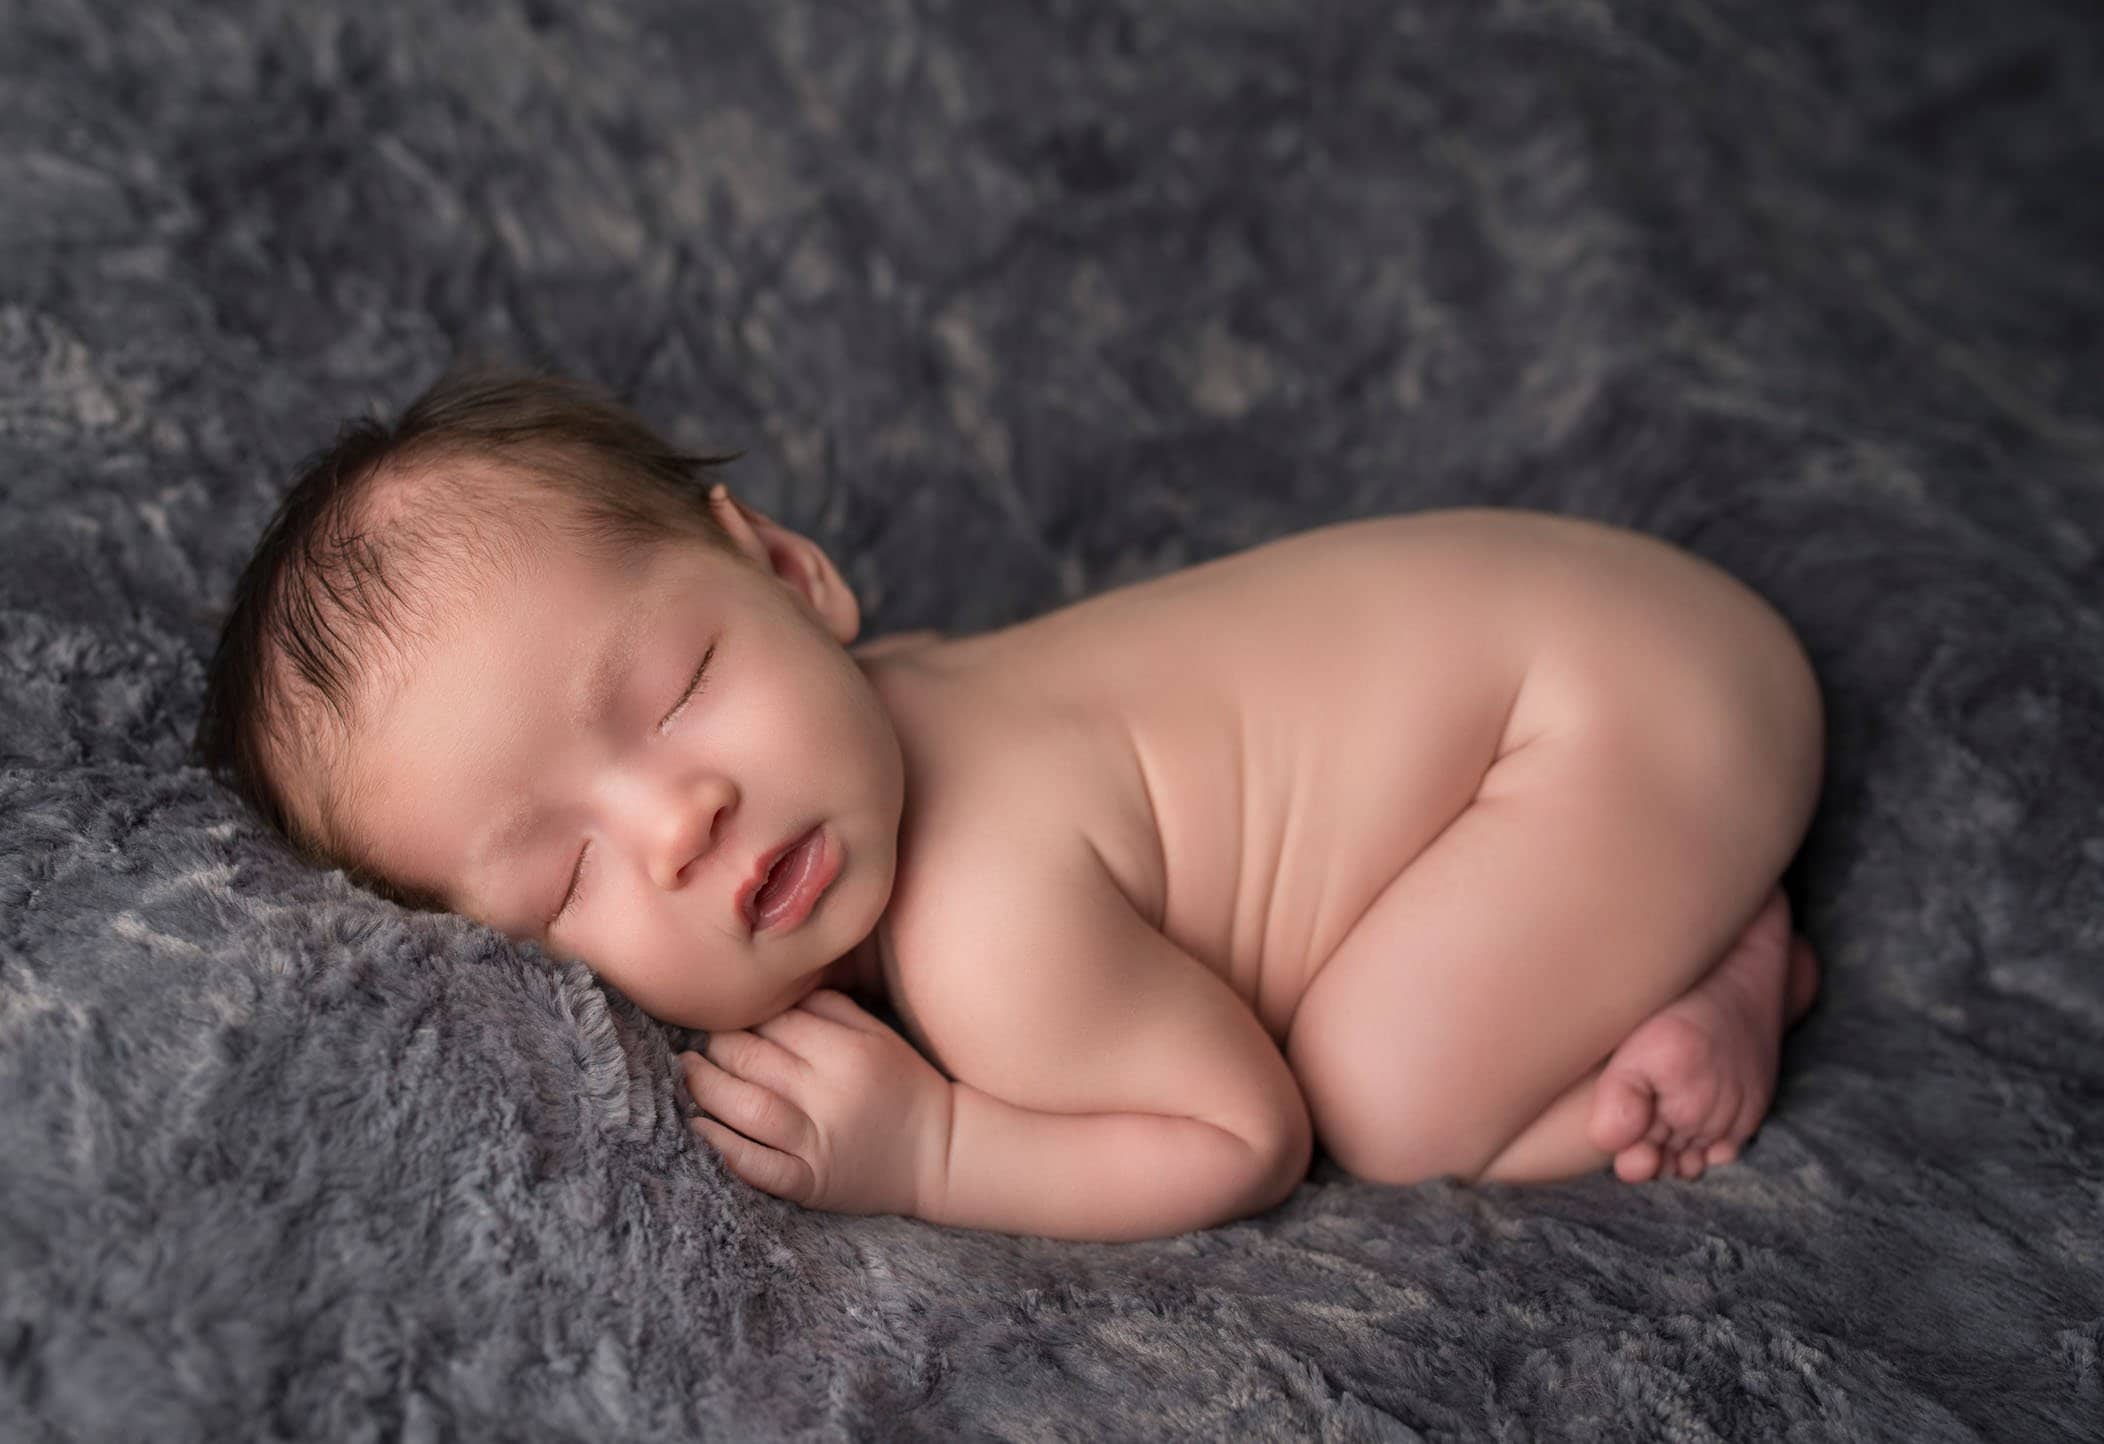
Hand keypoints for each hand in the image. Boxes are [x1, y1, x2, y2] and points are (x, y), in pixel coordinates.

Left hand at [681, 989, 952, 1219]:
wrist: (941, 1154)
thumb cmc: (903, 1085)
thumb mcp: (878, 1034)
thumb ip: (828, 1006)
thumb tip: (773, 989)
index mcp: (848, 1052)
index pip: (775, 1021)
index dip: (742, 1014)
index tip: (724, 1013)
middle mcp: (831, 1094)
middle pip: (752, 1059)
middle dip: (715, 1046)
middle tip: (697, 1041)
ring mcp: (819, 1142)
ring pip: (747, 1108)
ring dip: (706, 1088)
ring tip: (687, 1074)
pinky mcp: (811, 1182)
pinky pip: (759, 1166)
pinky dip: (723, 1148)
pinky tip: (699, 1129)